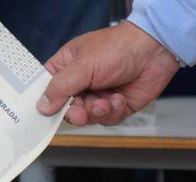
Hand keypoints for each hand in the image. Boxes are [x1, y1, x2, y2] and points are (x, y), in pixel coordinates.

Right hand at [37, 20, 179, 125]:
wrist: (154, 50)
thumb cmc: (117, 48)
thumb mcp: (81, 66)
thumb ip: (59, 88)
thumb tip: (42, 106)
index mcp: (66, 68)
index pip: (46, 90)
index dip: (45, 103)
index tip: (45, 114)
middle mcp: (80, 84)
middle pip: (66, 110)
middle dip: (75, 113)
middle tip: (80, 113)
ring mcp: (97, 96)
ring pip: (86, 118)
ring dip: (97, 112)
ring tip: (107, 101)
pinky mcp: (114, 106)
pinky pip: (106, 120)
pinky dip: (113, 111)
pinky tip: (120, 98)